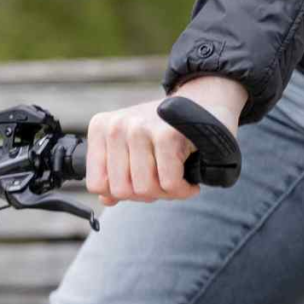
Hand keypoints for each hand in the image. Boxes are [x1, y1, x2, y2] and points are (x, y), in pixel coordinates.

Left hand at [84, 75, 245, 205]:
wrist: (206, 104)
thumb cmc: (166, 131)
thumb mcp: (134, 147)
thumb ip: (116, 173)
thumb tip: (105, 199)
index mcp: (101, 128)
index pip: (97, 184)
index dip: (123, 193)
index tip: (141, 183)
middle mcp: (116, 125)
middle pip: (122, 190)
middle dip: (148, 195)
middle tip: (164, 182)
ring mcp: (140, 128)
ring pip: (145, 189)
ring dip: (167, 194)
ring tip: (177, 179)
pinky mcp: (167, 135)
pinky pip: (169, 184)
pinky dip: (183, 190)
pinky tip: (189, 182)